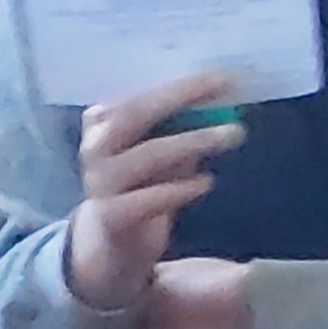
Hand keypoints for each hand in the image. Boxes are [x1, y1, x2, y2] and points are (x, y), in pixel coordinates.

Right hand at [66, 73, 246, 311]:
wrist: (106, 251)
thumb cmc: (137, 191)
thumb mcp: (156, 156)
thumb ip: (179, 131)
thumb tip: (222, 101)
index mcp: (101, 124)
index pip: (138, 95)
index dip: (178, 85)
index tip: (220, 77)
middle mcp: (94, 149)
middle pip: (134, 114)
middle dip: (180, 98)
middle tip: (225, 91)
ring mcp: (99, 184)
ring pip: (146, 154)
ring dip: (192, 141)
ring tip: (232, 134)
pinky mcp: (111, 218)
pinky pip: (147, 199)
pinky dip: (179, 189)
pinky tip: (207, 182)